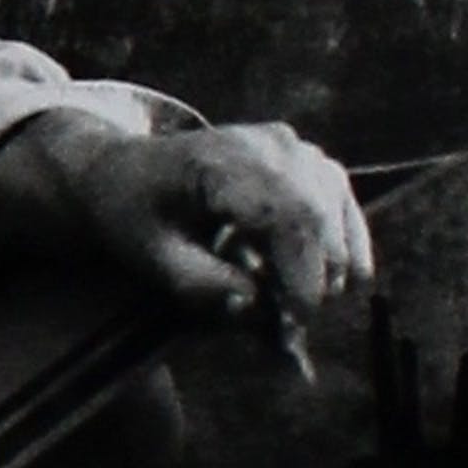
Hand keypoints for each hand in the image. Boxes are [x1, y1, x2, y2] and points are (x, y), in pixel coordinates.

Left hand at [0, 113, 372, 335]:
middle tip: (289, 323)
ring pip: (336, 209)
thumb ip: (203, 286)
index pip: (287, 216)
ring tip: (289, 296)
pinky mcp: (303, 157)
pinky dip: (341, 244)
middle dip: (318, 278)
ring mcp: (287, 145)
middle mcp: (262, 143)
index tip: (294, 324)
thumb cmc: (135, 215)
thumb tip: (258, 308)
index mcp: (218, 161)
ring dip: (330, 264)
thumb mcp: (153, 258)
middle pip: (318, 215)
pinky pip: (340, 201)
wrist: (126, 171)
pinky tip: (321, 277)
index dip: (303, 276)